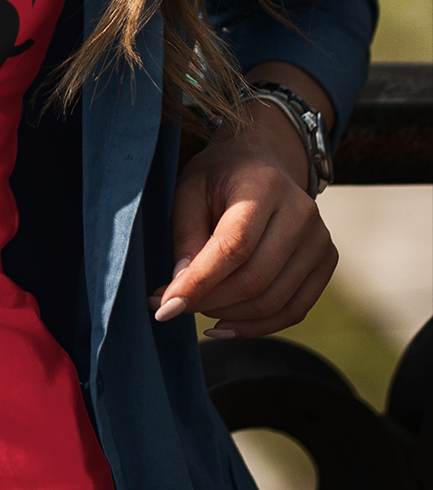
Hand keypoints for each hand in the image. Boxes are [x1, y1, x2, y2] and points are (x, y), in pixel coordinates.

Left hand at [150, 72, 337, 338]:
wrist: (263, 162)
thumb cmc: (218, 179)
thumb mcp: (189, 192)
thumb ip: (185, 238)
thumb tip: (178, 292)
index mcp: (263, 186)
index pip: (234, 246)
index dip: (199, 282)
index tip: (163, 306)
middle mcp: (301, 212)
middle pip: (255, 279)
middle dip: (208, 302)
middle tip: (171, 306)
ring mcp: (320, 239)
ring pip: (274, 301)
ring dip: (228, 316)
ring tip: (196, 308)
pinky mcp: (326, 261)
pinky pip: (294, 310)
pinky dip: (257, 327)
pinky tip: (223, 325)